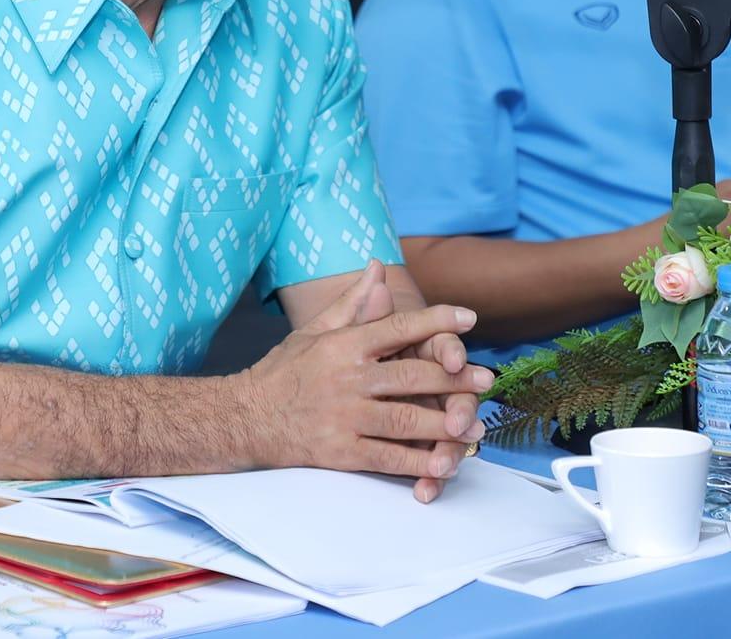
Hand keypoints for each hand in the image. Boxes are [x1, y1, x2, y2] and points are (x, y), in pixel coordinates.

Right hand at [242, 261, 491, 498]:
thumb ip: (352, 303)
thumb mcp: (314, 330)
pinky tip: (442, 462)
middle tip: (485, 379)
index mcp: (343, 345)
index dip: (436, 320)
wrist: (244, 418)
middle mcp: (346, 379)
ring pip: (405, 420)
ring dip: (444, 423)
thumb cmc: (283, 371)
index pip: (397, 326)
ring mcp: (343, 418)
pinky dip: (416, 462)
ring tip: (474, 424)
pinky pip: (386, 458)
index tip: (470, 317)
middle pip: (410, 377)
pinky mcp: (339, 453)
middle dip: (454, 378)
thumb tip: (377, 268)